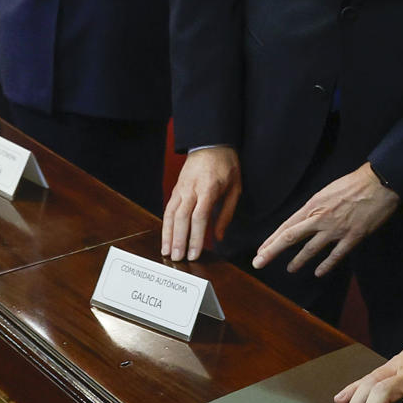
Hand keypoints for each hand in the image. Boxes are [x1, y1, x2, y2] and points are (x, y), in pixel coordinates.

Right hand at [160, 146, 240, 260]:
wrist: (211, 143)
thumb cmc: (226, 165)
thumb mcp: (236, 187)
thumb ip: (227, 213)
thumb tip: (219, 237)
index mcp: (209, 188)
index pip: (199, 216)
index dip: (195, 237)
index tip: (195, 253)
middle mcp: (191, 189)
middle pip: (182, 218)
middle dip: (179, 240)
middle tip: (177, 258)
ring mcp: (181, 188)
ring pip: (171, 214)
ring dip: (168, 234)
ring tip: (167, 252)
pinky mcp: (176, 188)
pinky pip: (168, 208)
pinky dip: (166, 224)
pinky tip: (166, 237)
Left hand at [252, 162, 398, 276]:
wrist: (378, 184)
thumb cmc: (354, 183)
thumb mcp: (327, 191)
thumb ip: (315, 207)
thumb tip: (306, 219)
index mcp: (313, 205)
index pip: (287, 226)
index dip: (272, 239)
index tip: (260, 250)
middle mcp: (320, 218)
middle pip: (291, 237)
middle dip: (272, 251)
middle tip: (258, 263)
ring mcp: (336, 229)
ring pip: (311, 249)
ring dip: (298, 261)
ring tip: (290, 268)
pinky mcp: (352, 237)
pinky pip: (336, 255)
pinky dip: (326, 265)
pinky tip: (318, 272)